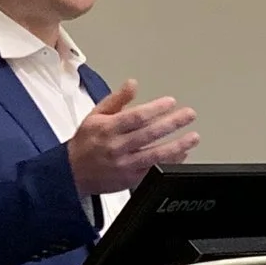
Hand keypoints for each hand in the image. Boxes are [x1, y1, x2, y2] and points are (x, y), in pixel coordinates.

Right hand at [68, 77, 198, 200]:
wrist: (72, 173)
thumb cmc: (85, 142)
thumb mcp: (95, 115)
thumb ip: (117, 99)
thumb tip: (133, 84)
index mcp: (108, 129)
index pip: (136, 117)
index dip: (155, 109)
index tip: (171, 102)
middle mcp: (116, 147)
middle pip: (149, 134)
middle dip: (172, 123)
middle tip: (189, 115)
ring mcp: (124, 165)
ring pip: (155, 155)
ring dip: (177, 146)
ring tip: (193, 137)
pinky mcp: (130, 180)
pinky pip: (154, 171)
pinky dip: (170, 163)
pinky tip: (182, 154)